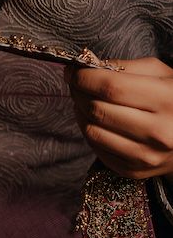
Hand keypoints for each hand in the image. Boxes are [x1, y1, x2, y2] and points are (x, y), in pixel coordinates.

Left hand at [68, 57, 172, 179]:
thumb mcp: (162, 75)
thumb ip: (127, 67)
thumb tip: (89, 66)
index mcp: (167, 100)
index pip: (111, 87)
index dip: (85, 78)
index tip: (73, 71)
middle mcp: (158, 131)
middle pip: (98, 109)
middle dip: (79, 93)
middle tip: (76, 84)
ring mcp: (145, 155)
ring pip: (92, 131)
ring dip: (80, 113)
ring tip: (84, 101)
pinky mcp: (133, 170)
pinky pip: (96, 148)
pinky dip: (89, 131)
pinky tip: (95, 120)